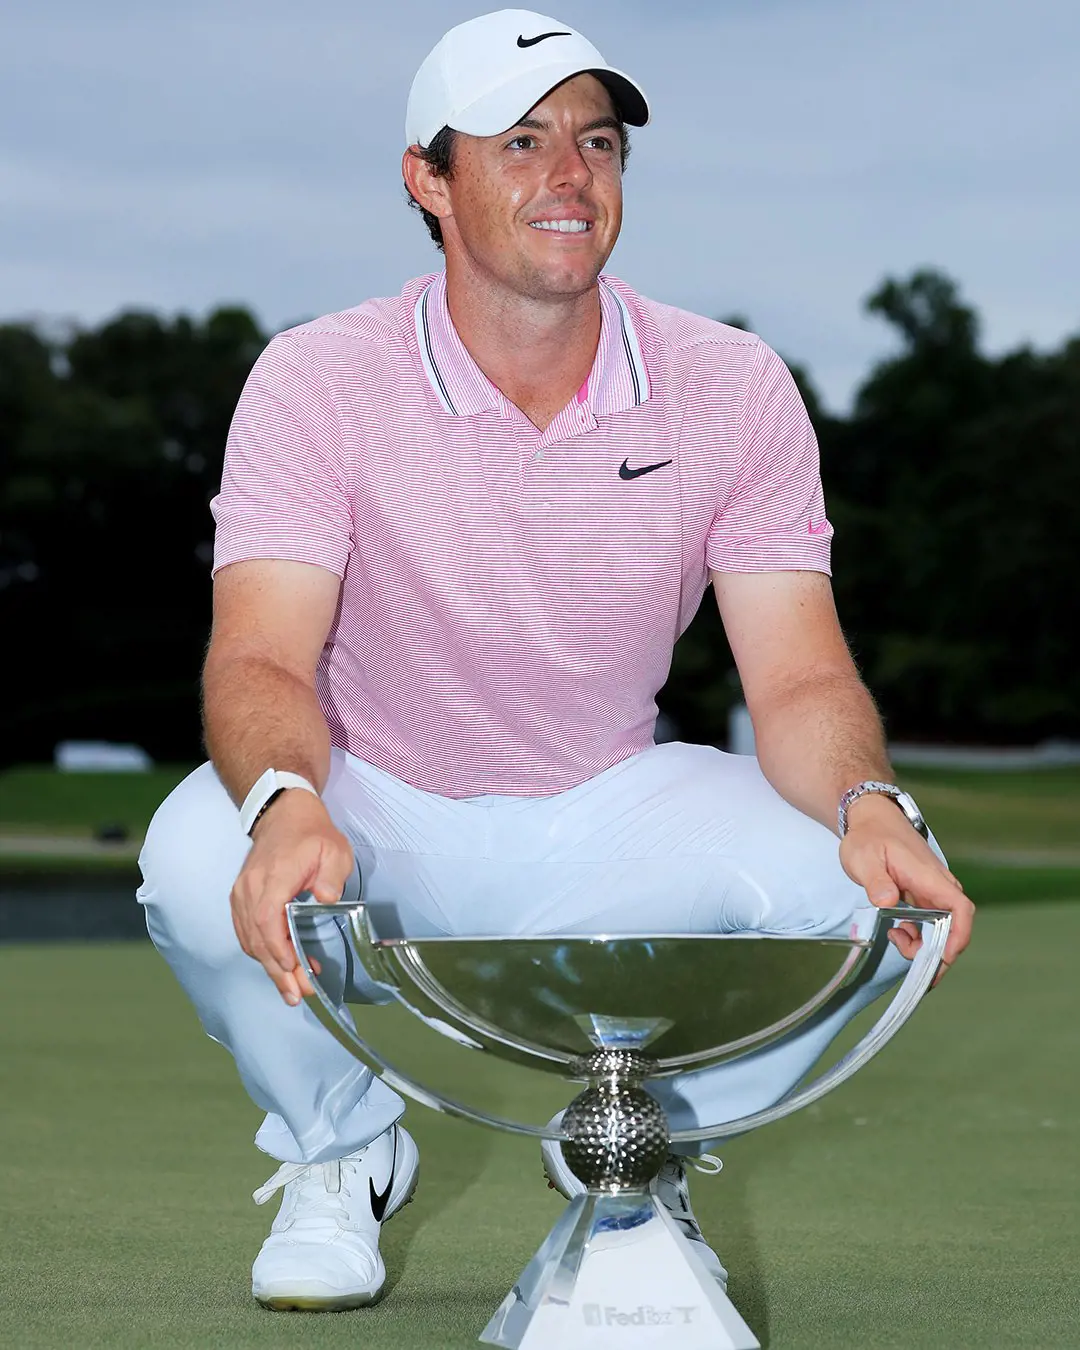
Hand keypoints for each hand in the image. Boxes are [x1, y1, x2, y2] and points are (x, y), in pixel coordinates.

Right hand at [230, 789, 354, 1004]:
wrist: (284, 814)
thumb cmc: (312, 834)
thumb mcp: (333, 850)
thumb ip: (331, 877)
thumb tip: (328, 899)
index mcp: (273, 877)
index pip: (268, 921)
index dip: (279, 951)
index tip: (297, 971)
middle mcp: (250, 889)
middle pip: (257, 938)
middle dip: (278, 971)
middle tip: (298, 996)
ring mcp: (241, 894)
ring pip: (249, 939)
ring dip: (269, 966)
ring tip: (291, 989)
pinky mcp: (241, 898)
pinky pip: (245, 932)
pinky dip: (260, 952)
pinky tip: (277, 966)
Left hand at [838, 793, 973, 982]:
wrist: (872, 818)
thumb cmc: (869, 835)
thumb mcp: (863, 857)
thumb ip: (876, 880)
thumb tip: (887, 902)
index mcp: (928, 876)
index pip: (960, 908)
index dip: (958, 936)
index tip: (944, 956)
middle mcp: (937, 886)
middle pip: (954, 926)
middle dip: (937, 950)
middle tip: (909, 959)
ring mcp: (932, 891)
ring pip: (942, 927)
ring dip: (924, 944)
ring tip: (896, 938)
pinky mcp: (924, 896)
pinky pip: (930, 922)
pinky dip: (917, 934)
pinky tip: (897, 931)